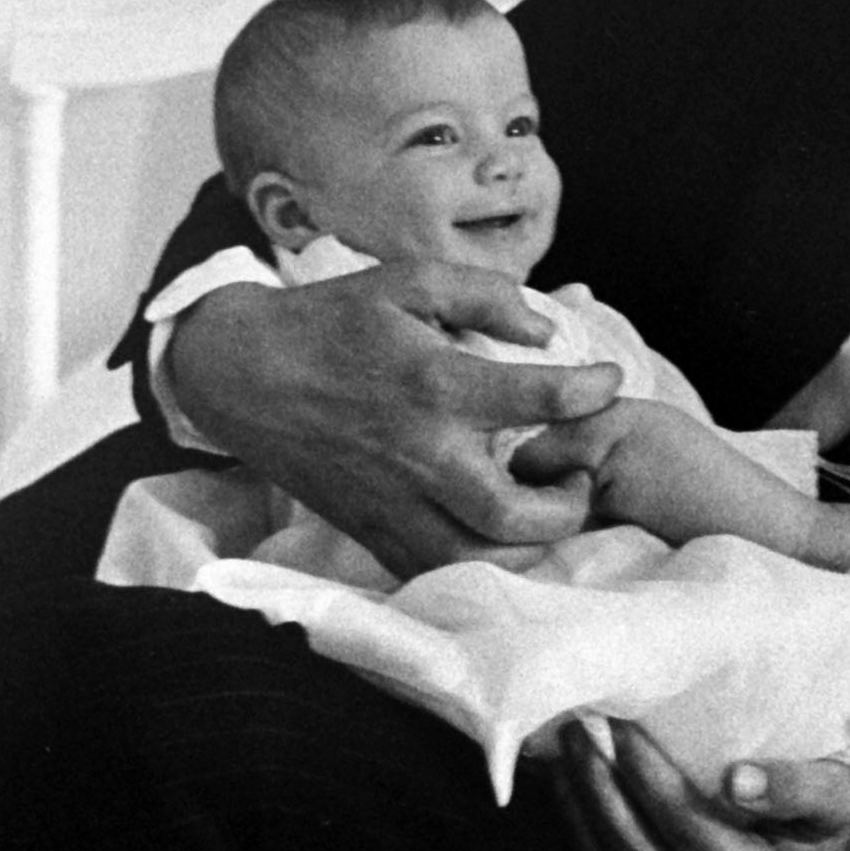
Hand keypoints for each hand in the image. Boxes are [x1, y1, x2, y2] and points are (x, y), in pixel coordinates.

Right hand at [165, 263, 622, 575]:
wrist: (240, 372)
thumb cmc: (331, 320)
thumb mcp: (408, 281)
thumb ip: (485, 297)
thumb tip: (547, 331)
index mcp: (432, 385)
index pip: (536, 400)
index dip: (588, 392)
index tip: (609, 382)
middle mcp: (416, 454)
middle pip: (512, 515)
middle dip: (568, 505)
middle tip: (579, 475)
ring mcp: (390, 502)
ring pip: (474, 560)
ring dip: (526, 546)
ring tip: (543, 510)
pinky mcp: (367, 529)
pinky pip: (432, 569)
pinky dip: (476, 562)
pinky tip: (495, 531)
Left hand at [552, 721, 849, 850]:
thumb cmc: (821, 822)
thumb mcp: (834, 796)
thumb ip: (797, 786)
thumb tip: (736, 780)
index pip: (683, 819)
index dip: (648, 771)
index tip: (626, 722)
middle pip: (633, 843)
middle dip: (600, 781)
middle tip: (581, 724)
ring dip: (581, 800)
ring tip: (570, 743)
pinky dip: (581, 824)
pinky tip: (571, 780)